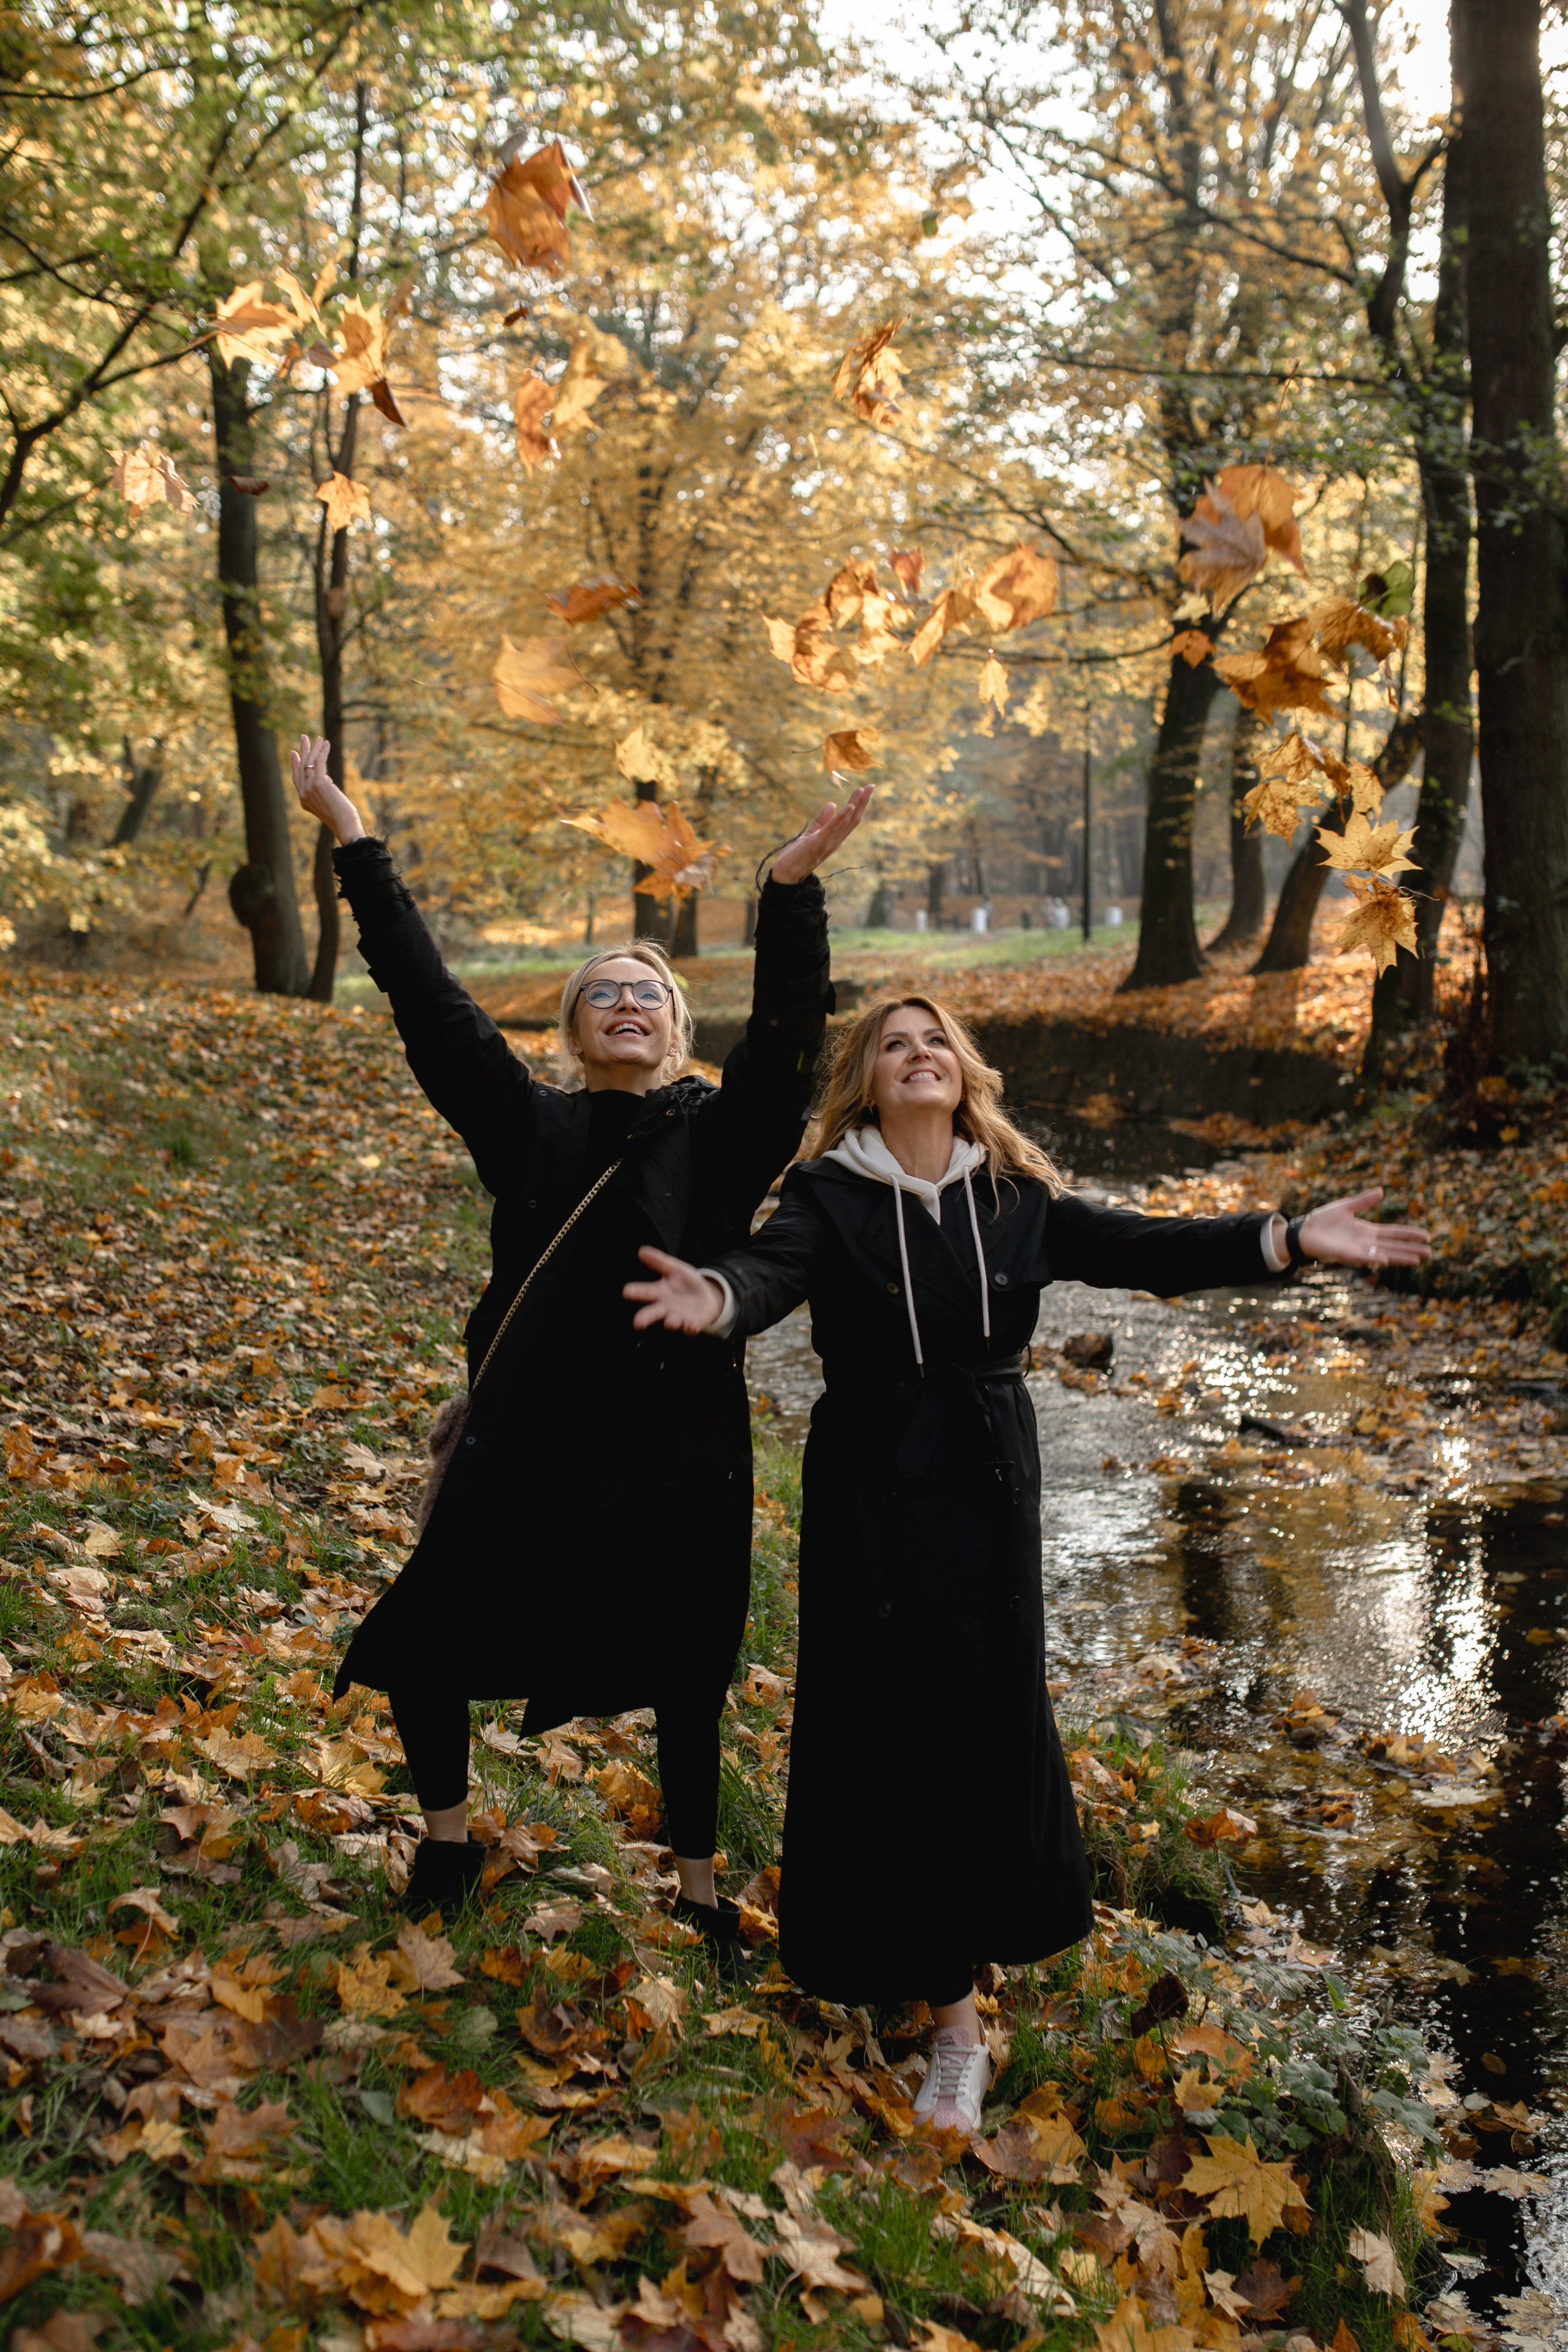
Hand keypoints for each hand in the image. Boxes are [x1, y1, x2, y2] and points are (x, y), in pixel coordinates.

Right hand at [290, 733, 364, 845]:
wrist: (344, 825)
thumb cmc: (341, 816)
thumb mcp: (327, 802)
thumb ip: (322, 790)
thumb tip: (325, 777)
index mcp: (303, 800)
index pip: (296, 778)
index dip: (295, 764)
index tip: (295, 752)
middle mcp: (303, 793)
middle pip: (302, 767)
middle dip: (303, 750)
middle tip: (304, 737)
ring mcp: (310, 788)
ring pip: (311, 763)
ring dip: (316, 748)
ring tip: (319, 738)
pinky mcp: (319, 783)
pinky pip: (320, 763)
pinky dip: (323, 752)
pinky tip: (326, 744)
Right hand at [624, 1246, 725, 1332]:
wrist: (707, 1296)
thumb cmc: (687, 1283)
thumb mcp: (675, 1269)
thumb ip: (659, 1261)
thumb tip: (641, 1250)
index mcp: (659, 1293)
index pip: (645, 1292)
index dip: (636, 1292)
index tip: (626, 1291)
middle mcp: (665, 1308)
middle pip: (652, 1313)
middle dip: (644, 1318)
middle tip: (637, 1323)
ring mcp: (678, 1318)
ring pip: (671, 1323)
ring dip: (670, 1323)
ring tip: (670, 1322)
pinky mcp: (692, 1324)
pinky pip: (690, 1328)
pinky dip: (690, 1328)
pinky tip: (691, 1326)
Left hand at [770, 782, 873, 884]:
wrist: (787, 875)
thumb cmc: (798, 856)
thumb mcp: (811, 834)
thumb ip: (822, 820)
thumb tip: (832, 804)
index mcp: (834, 838)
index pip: (850, 819)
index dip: (859, 804)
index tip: (865, 789)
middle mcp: (835, 841)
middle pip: (853, 819)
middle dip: (862, 802)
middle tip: (871, 786)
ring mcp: (829, 843)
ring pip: (846, 822)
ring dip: (855, 805)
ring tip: (862, 791)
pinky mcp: (818, 843)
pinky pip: (832, 829)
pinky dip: (841, 818)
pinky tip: (849, 807)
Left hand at [1298, 1187, 1430, 1268]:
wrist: (1304, 1230)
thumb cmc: (1323, 1220)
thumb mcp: (1346, 1206)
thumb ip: (1364, 1201)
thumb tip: (1382, 1191)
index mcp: (1368, 1230)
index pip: (1393, 1232)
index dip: (1409, 1234)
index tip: (1426, 1236)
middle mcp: (1366, 1242)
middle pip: (1394, 1246)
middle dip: (1411, 1250)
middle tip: (1430, 1253)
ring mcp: (1357, 1250)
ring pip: (1384, 1254)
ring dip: (1399, 1257)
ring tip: (1417, 1260)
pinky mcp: (1346, 1255)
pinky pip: (1363, 1258)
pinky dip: (1375, 1258)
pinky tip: (1387, 1259)